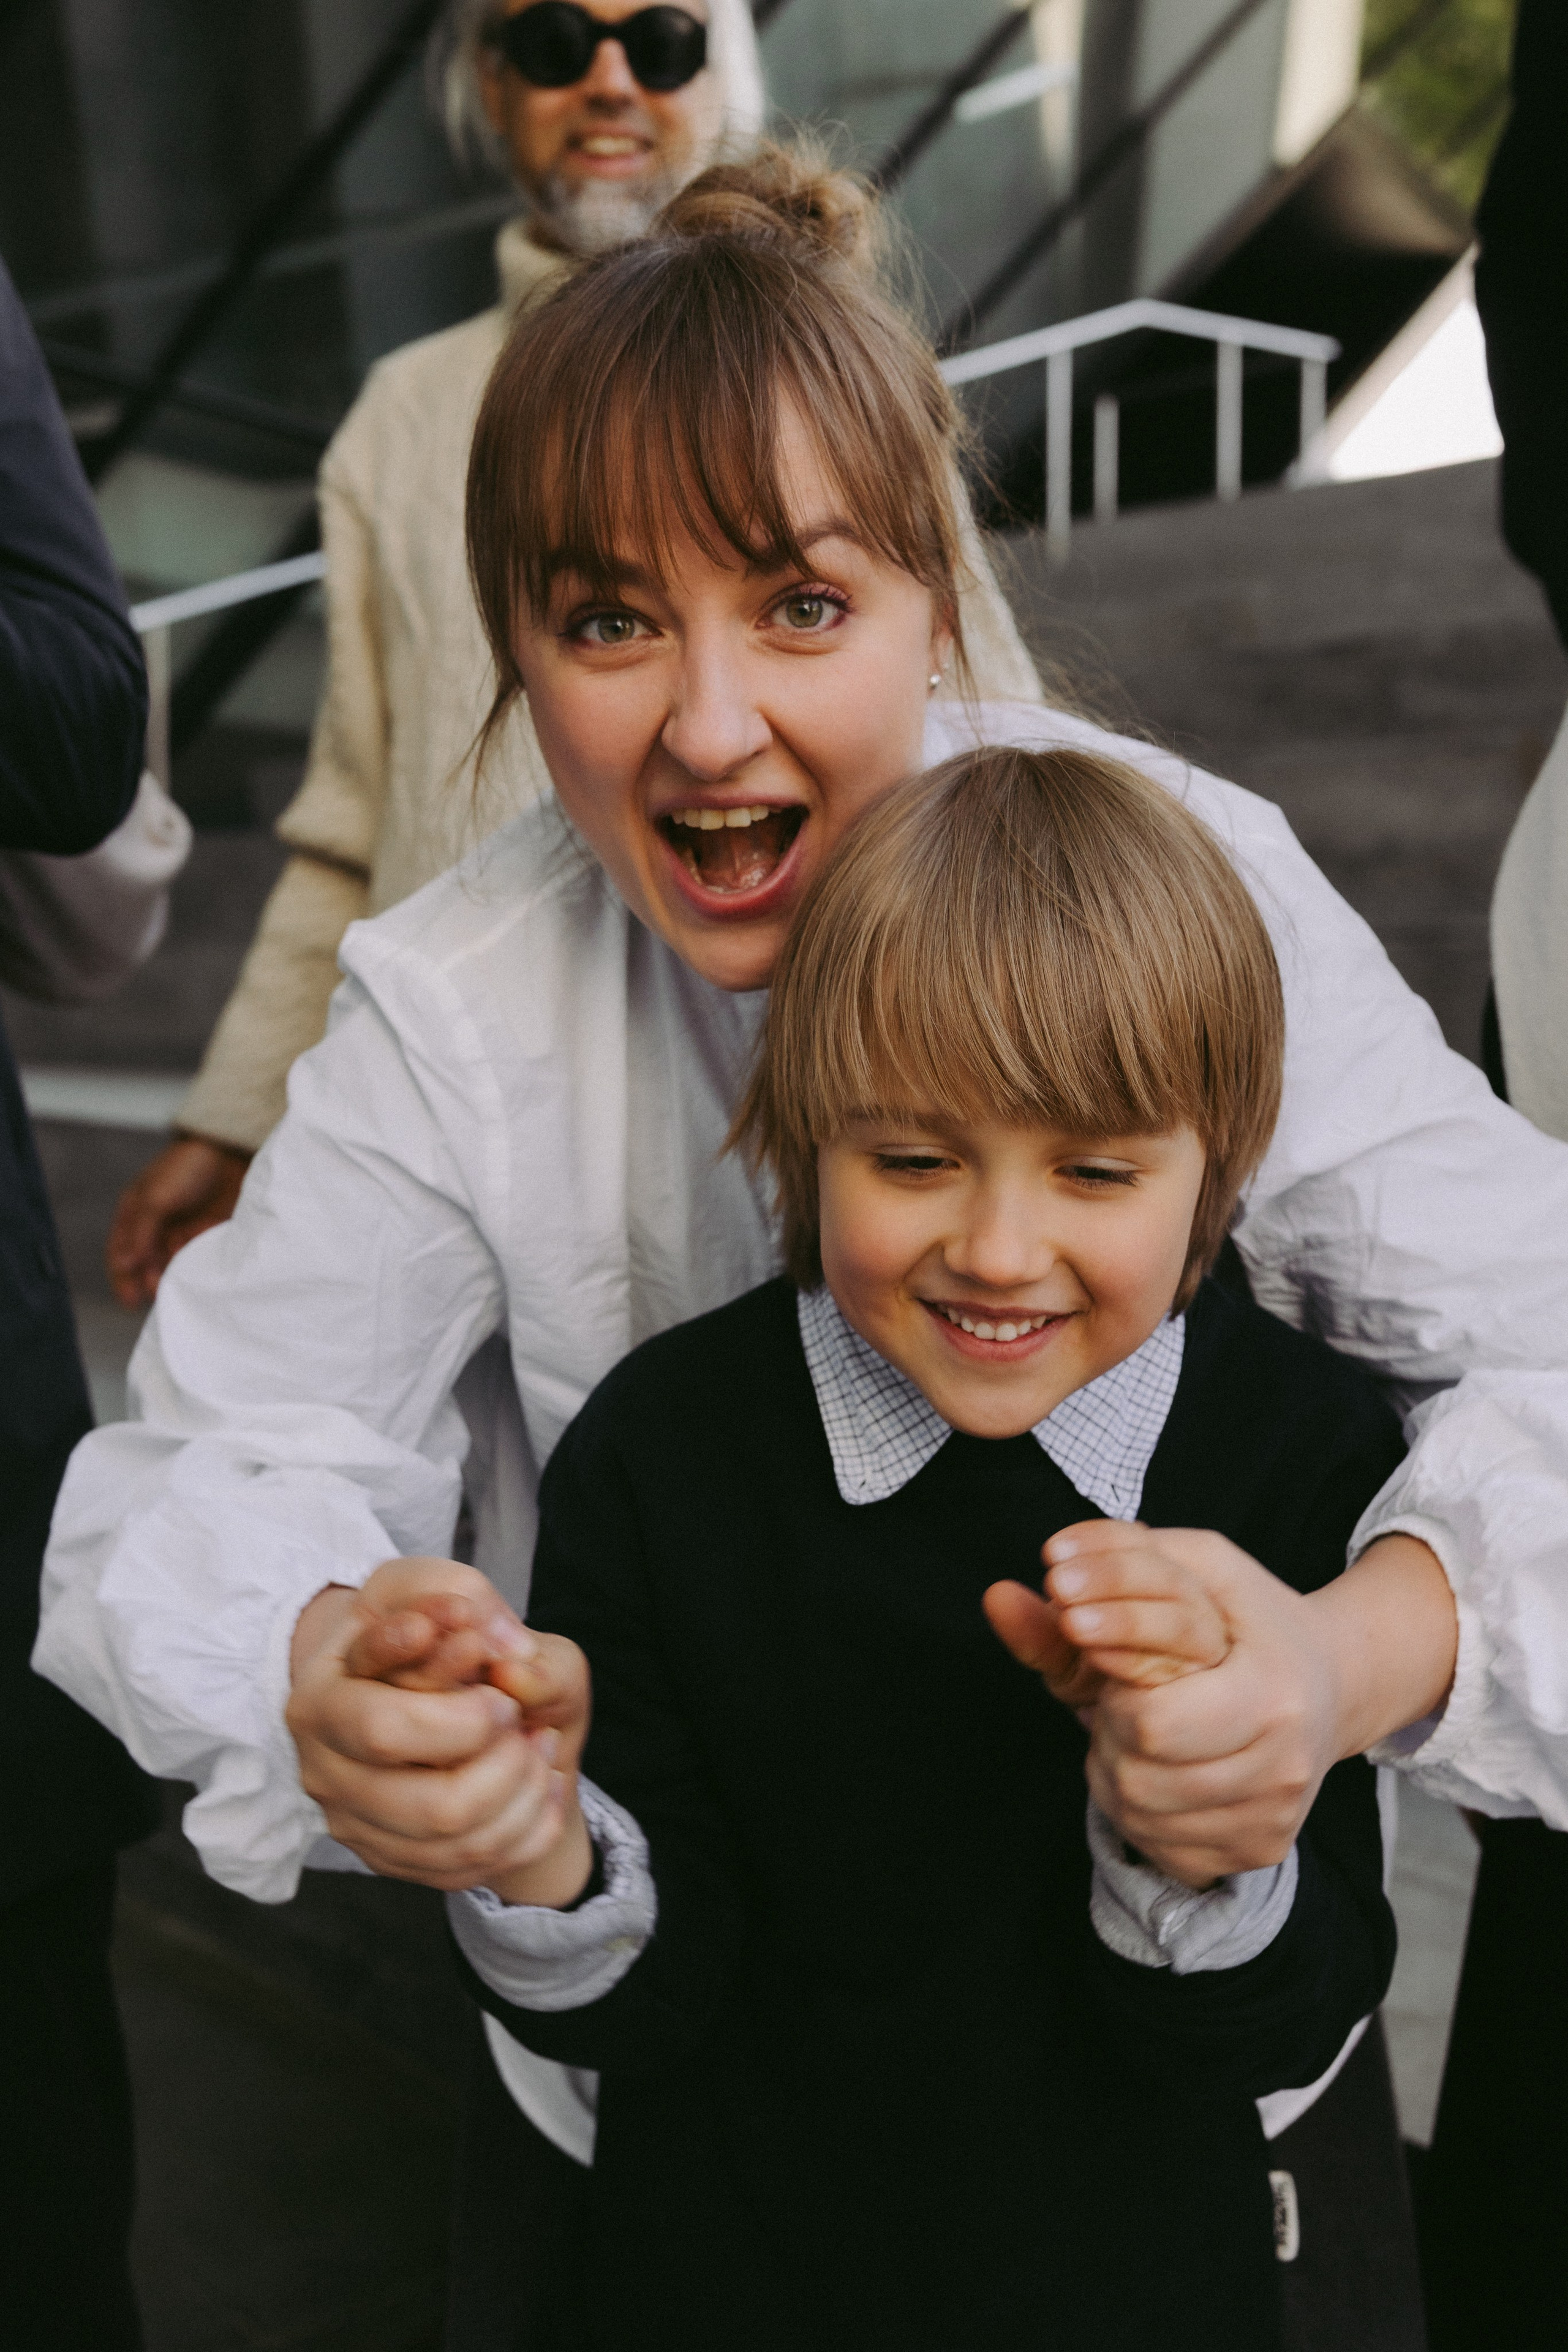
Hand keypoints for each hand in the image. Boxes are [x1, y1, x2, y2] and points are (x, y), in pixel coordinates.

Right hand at [106, 1135, 250, 1306]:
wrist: (232, 1151)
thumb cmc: (187, 1168)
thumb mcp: (156, 1198)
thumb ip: (141, 1232)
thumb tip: (125, 1265)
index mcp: (135, 1212)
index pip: (121, 1252)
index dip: (122, 1277)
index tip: (129, 1301)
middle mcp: (155, 1225)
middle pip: (145, 1263)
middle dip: (147, 1280)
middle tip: (156, 1294)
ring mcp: (182, 1231)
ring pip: (170, 1264)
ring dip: (170, 1278)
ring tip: (176, 1289)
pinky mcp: (207, 1235)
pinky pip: (196, 1260)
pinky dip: (193, 1271)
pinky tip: (197, 1281)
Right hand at [287, 1558, 592, 1902]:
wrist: (432, 1691)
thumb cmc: (434, 1633)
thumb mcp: (447, 1588)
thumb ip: (474, 1598)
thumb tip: (510, 1662)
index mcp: (321, 1700)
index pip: (384, 1729)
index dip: (461, 1713)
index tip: (487, 1661)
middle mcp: (325, 1771)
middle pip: (434, 1805)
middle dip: (505, 1761)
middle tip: (518, 1714)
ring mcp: (355, 1823)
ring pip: (460, 1842)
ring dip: (525, 1791)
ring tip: (540, 1743)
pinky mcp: (389, 1857)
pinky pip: (472, 1866)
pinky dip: (530, 1826)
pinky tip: (543, 1780)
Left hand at [1014, 1528, 1453, 1887]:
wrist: (1331, 1683)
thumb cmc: (1249, 1616)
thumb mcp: (1197, 1565)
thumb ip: (1106, 1563)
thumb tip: (997, 1594)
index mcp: (1274, 1696)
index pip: (1152, 1724)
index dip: (1114, 1694)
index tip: (1109, 1663)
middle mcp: (1283, 1770)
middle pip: (1138, 1777)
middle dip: (1110, 1732)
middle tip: (1121, 1699)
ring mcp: (1273, 1820)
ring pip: (1140, 1815)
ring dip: (1114, 1769)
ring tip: (1134, 1728)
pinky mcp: (1258, 1852)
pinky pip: (1161, 1846)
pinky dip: (1139, 1807)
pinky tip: (1159, 1765)